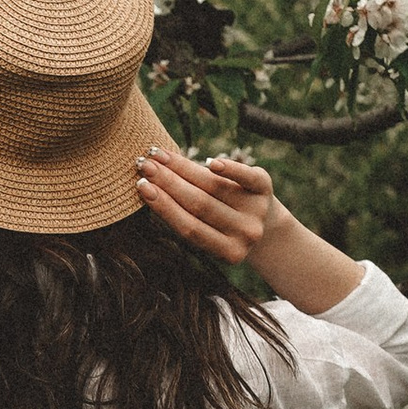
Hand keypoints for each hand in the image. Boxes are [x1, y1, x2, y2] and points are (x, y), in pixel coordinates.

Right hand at [136, 143, 275, 269]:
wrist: (266, 223)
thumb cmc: (222, 226)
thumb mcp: (209, 233)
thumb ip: (185, 217)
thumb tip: (146, 185)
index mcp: (228, 252)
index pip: (190, 227)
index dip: (165, 206)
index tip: (142, 186)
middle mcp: (246, 233)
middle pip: (200, 204)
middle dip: (168, 183)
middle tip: (144, 165)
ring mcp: (258, 211)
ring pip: (215, 187)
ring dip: (184, 168)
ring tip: (159, 156)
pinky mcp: (266, 188)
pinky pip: (248, 176)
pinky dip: (230, 168)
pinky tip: (209, 162)